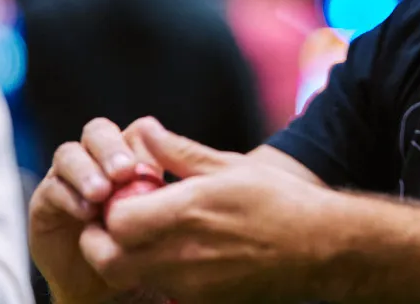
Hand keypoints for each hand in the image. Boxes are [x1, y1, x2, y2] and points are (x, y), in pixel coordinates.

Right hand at [29, 117, 185, 303]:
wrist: (106, 282)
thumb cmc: (139, 244)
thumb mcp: (160, 215)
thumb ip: (168, 188)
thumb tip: (184, 163)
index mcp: (129, 154)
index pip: (134, 131)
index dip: (142, 140)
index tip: (152, 165)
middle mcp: (96, 158)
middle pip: (97, 132)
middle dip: (110, 148)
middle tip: (124, 171)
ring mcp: (68, 176)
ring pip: (69, 154)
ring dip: (86, 170)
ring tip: (102, 193)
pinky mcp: (46, 198)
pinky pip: (52, 188)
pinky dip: (69, 197)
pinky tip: (87, 213)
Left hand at [80, 119, 337, 303]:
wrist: (319, 247)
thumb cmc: (277, 199)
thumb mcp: (227, 165)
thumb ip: (178, 152)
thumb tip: (144, 131)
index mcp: (185, 212)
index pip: (116, 221)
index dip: (107, 209)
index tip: (116, 196)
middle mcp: (181, 254)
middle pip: (109, 261)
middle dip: (100, 243)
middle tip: (113, 223)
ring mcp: (190, 285)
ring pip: (132, 279)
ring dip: (126, 259)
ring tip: (147, 235)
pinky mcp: (202, 302)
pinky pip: (161, 290)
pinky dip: (155, 274)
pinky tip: (177, 253)